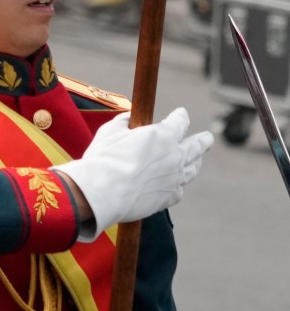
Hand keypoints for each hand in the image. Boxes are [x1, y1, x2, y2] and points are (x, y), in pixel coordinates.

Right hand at [58, 108, 211, 235]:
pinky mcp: (168, 197)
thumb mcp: (110, 131)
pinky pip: (178, 190)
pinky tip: (175, 185)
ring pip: (192, 169)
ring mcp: (174, 178)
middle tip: (208, 138)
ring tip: (197, 160)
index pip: (179, 122)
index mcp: (163, 135)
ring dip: (196, 162)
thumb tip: (127, 119)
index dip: (180, 116)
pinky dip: (177, 186)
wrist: (103, 191)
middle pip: (197, 146)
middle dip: (203, 140)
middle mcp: (175, 156)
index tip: (181, 113)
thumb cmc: (104, 158)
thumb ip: (123, 123)